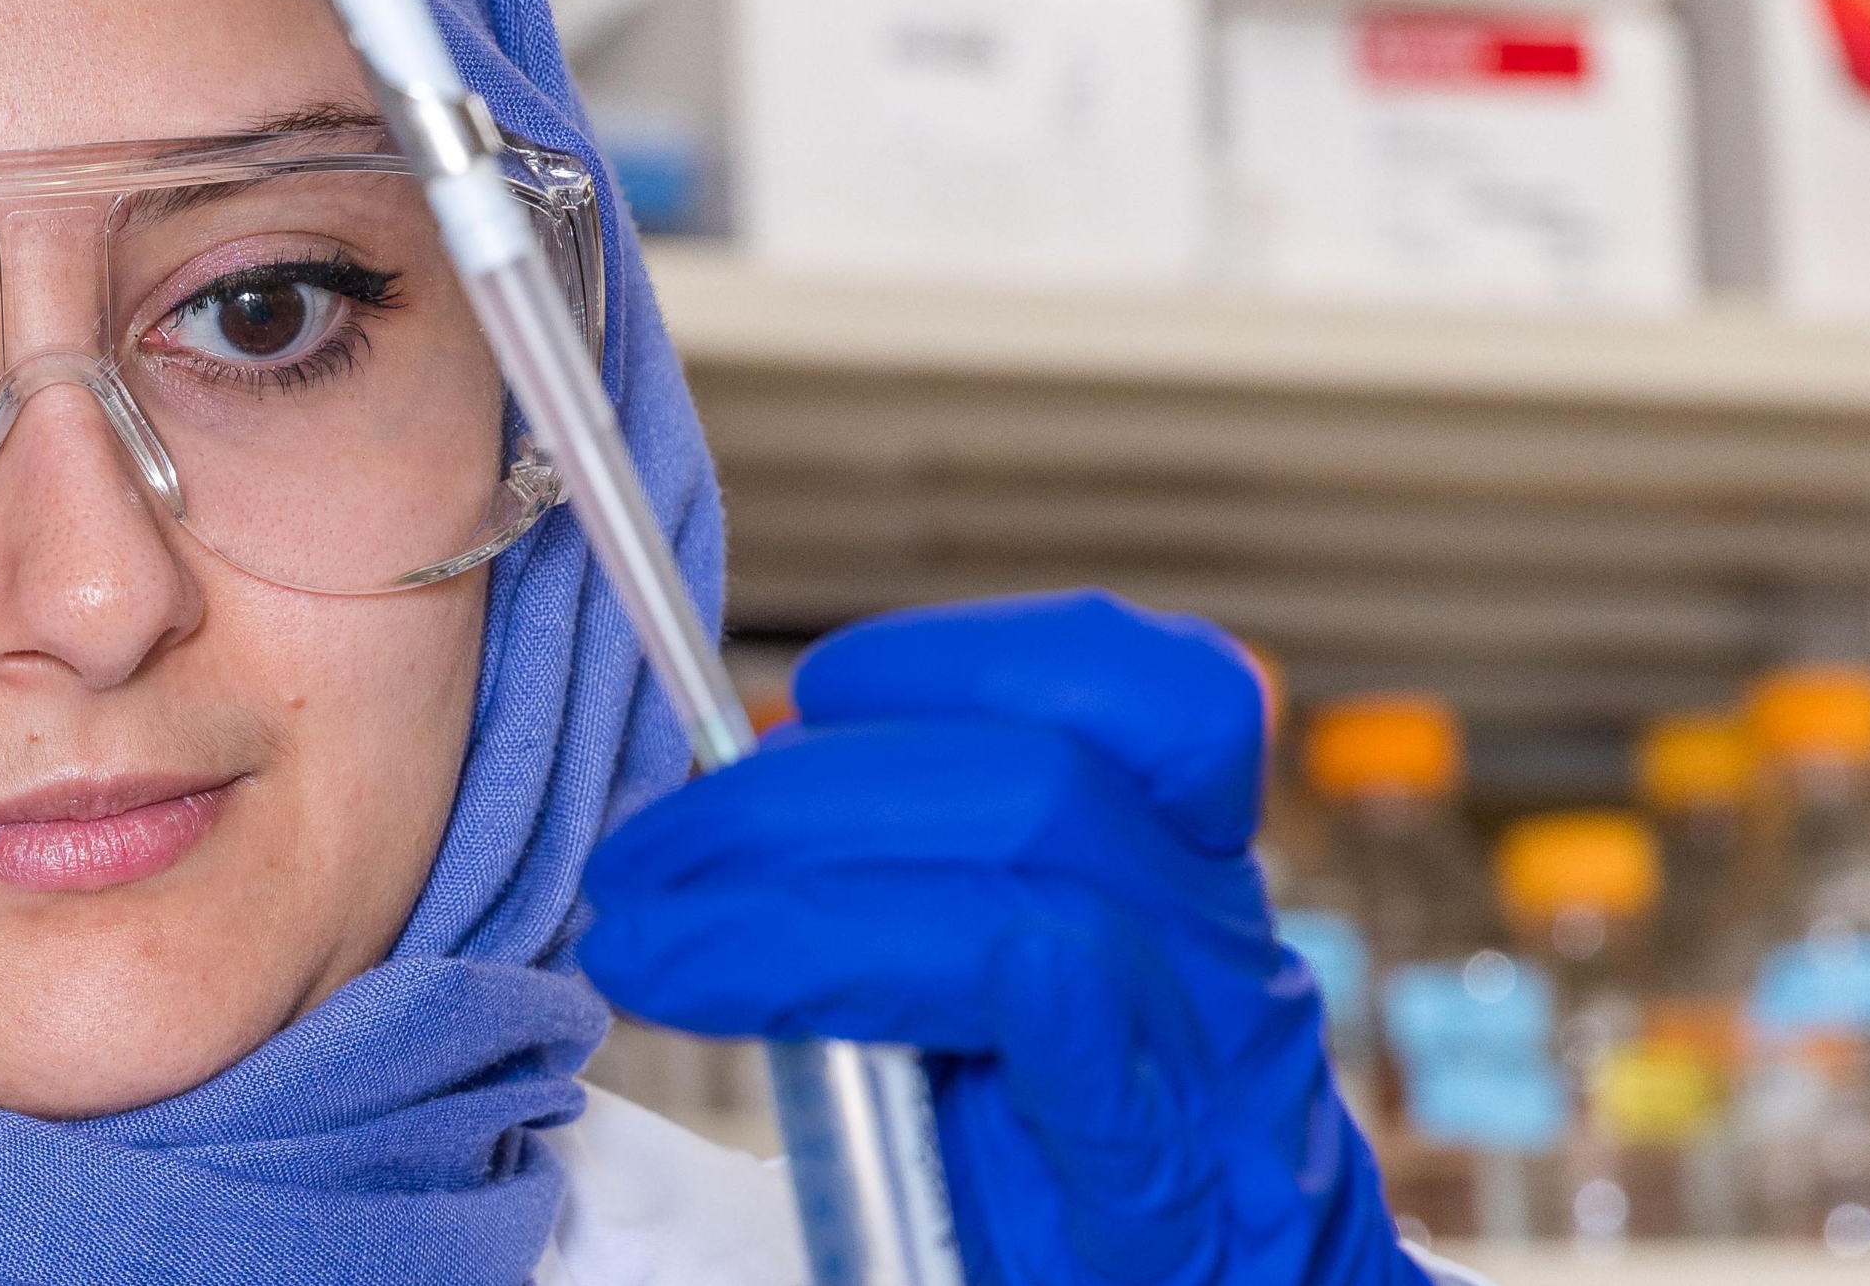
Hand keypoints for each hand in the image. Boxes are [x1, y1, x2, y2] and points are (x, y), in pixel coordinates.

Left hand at [579, 592, 1417, 1285]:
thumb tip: (749, 790)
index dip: (959, 657)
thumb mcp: (1019, 997)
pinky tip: (850, 982)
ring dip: (801, 901)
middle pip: (1046, 783)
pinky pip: (1098, 1062)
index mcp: (1187, 886)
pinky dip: (980, 996)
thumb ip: (928, 889)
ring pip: (1049, 898)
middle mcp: (1222, 961)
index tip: (802, 703)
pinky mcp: (1169, 1212)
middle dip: (800, 792)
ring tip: (654, 944)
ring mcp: (1210, 1085)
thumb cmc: (1097, 1176)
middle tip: (647, 859)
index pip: (1150, 687)